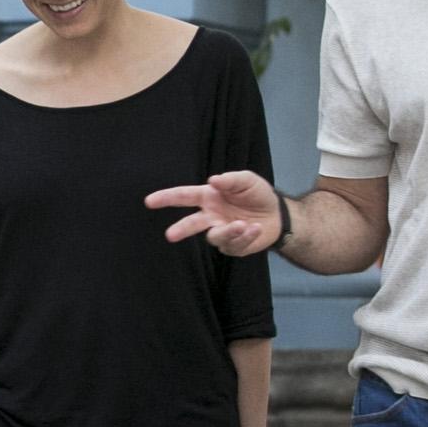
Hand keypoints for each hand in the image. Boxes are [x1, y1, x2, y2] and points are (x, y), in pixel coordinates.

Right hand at [147, 169, 281, 256]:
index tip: (149, 201)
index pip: (184, 196)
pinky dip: (246, 236)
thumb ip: (230, 179)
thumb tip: (212, 180)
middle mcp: (211, 216)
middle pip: (191, 223)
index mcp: (209, 197)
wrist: (277, 214)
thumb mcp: (247, 180)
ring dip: (229, 231)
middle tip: (170, 235)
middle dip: (181, 229)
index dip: (166, 198)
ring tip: (243, 224)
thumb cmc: (257, 194)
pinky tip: (256, 228)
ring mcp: (221, 232)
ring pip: (216, 236)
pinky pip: (234, 244)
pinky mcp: (233, 246)